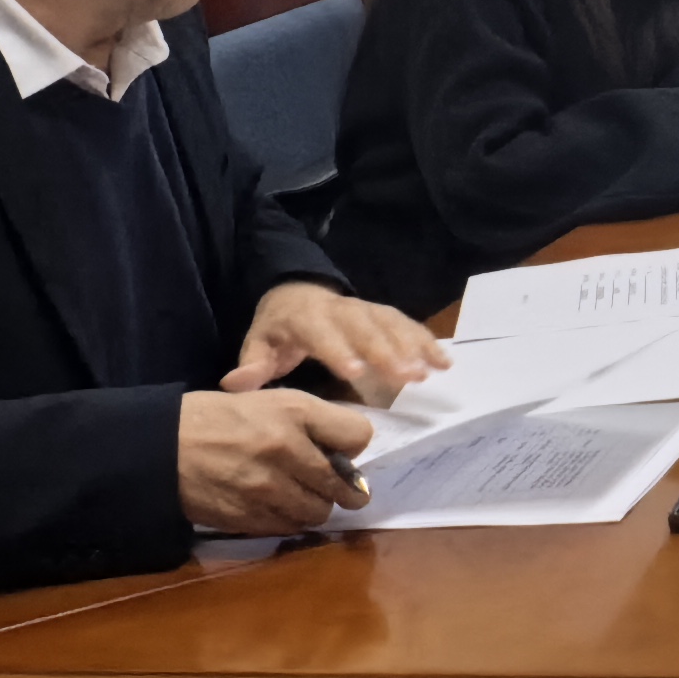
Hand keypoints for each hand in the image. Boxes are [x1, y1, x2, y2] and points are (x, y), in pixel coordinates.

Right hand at [179, 387, 373, 535]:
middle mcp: (286, 450)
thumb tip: (349, 449)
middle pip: (343, 485)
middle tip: (336, 487)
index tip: (343, 450)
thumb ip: (313, 420)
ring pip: (318, 513)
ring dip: (315, 507)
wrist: (161, 448)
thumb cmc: (218, 417)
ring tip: (300, 496)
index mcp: (294, 413)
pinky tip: (276, 506)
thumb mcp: (270, 400)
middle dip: (344, 488)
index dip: (353, 444)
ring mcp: (267, 489)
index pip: (359, 435)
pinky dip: (289, 520)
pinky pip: (288, 528)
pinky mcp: (248, 518)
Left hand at [228, 281, 443, 405]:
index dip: (340, 351)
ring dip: (413, 346)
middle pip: (366, 328)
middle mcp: (341, 309)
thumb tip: (234, 385)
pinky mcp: (382, 313)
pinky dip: (427, 341)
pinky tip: (444, 362)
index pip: (324, 333)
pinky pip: (407, 323)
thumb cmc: (278, 328)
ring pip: (392, 323)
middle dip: (388, 351)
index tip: (357, 373)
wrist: (297, 292)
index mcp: (307, 318)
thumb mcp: (258, 343)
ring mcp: (365, 308)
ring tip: (431, 372)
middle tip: (408, 377)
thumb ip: (251, 365)